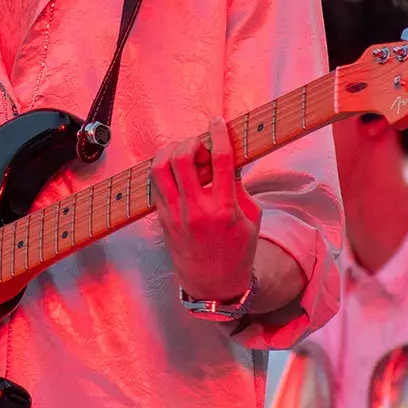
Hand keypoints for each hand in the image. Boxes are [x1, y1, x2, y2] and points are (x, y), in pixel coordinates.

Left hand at [152, 116, 260, 301]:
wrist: (214, 285)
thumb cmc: (238, 250)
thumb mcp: (251, 218)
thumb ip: (239, 186)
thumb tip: (226, 157)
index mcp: (224, 209)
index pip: (220, 159)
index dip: (218, 133)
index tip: (217, 122)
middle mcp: (196, 210)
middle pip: (182, 159)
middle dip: (190, 141)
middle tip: (199, 143)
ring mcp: (175, 215)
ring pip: (159, 169)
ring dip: (170, 151)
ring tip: (182, 152)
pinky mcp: (162, 220)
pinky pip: (155, 185)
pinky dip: (163, 170)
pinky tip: (175, 170)